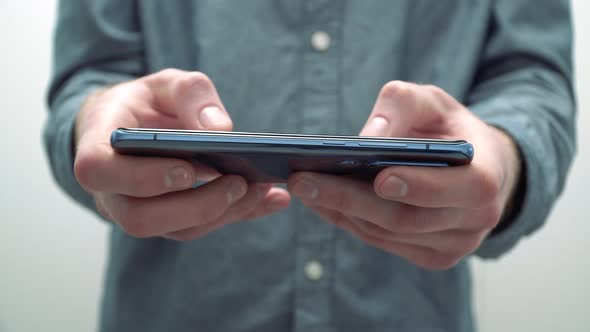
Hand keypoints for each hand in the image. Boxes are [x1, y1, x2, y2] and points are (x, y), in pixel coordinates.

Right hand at [74, 69, 290, 240]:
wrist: (138, 127)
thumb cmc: (147, 104)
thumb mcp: (166, 83)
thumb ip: (190, 94)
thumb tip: (220, 128)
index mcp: (98, 148)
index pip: (99, 172)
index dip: (142, 178)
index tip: (188, 169)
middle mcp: (111, 190)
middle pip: (140, 218)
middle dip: (195, 205)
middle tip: (239, 183)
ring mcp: (137, 210)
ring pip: (174, 230)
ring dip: (222, 213)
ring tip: (262, 190)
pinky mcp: (167, 220)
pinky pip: (198, 227)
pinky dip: (236, 214)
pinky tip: (269, 199)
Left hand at [289, 81, 520, 269]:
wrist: (474, 168)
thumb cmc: (449, 129)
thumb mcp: (432, 101)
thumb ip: (403, 106)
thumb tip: (368, 138)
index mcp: (486, 178)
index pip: (460, 188)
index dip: (420, 185)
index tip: (379, 177)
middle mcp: (475, 220)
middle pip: (407, 218)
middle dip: (352, 199)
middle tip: (305, 181)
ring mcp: (453, 245)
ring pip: (387, 233)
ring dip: (341, 212)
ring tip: (303, 188)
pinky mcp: (430, 256)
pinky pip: (382, 241)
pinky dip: (348, 221)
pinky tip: (320, 201)